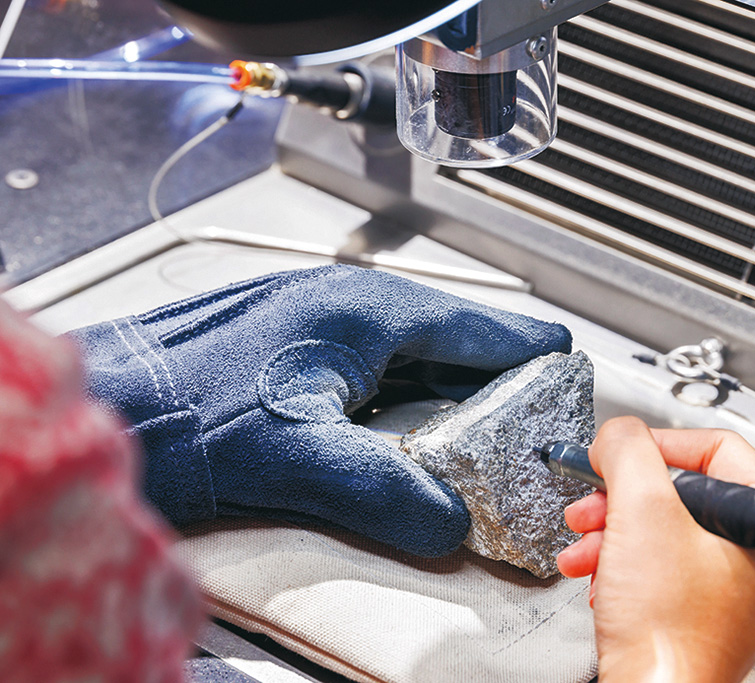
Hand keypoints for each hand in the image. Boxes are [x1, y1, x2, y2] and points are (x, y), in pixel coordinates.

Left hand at [68, 265, 570, 556]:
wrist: (112, 407)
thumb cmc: (185, 413)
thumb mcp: (297, 456)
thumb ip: (385, 489)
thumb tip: (448, 520)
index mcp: (363, 310)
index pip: (474, 323)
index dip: (526, 345)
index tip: (563, 357)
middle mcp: (346, 305)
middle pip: (447, 338)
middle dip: (492, 375)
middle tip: (526, 409)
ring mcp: (319, 322)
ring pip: (410, 353)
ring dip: (446, 387)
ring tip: (475, 426)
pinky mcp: (298, 348)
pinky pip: (376, 368)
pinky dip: (404, 396)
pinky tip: (403, 429)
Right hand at [557, 417, 754, 682]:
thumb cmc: (669, 634)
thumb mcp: (643, 512)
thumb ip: (629, 450)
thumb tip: (619, 432)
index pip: (717, 448)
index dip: (656, 445)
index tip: (615, 454)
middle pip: (684, 489)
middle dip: (625, 496)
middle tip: (594, 502)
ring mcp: (732, 585)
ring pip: (664, 526)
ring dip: (613, 529)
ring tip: (585, 544)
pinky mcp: (699, 608)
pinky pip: (658, 561)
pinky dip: (621, 560)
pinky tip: (595, 572)